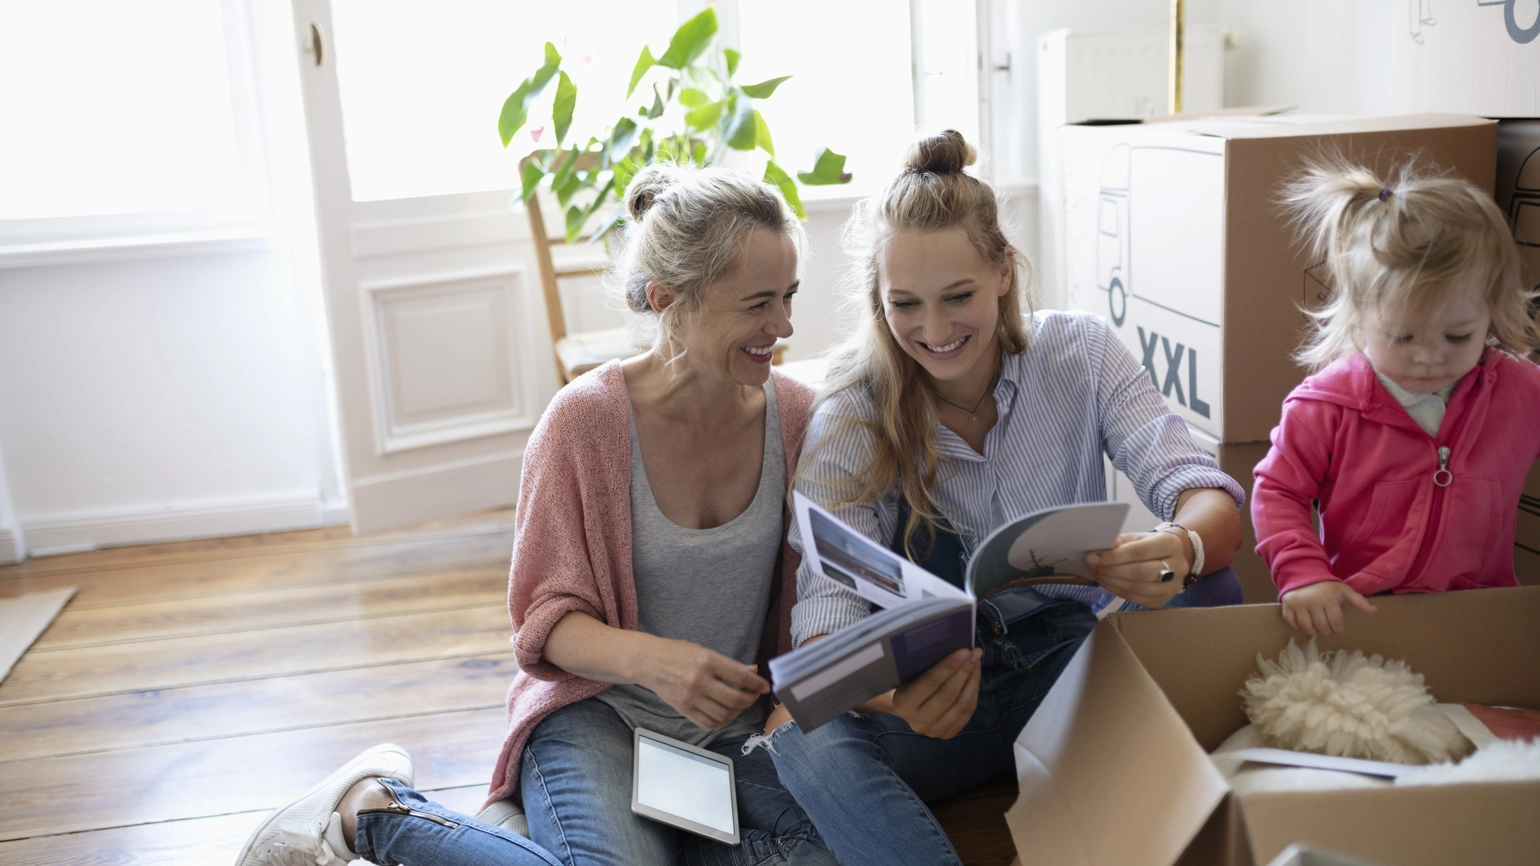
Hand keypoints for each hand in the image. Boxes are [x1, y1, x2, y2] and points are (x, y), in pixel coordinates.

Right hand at [635, 638, 769, 729]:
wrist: (649, 662)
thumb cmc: (678, 653)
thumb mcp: (704, 651)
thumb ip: (729, 664)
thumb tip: (753, 672)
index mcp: (707, 661)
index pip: (740, 677)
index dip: (757, 684)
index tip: (765, 686)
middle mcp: (700, 680)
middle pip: (735, 699)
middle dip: (750, 699)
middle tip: (753, 696)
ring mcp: (691, 697)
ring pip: (724, 714)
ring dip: (738, 711)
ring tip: (740, 704)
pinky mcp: (684, 709)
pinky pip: (709, 723)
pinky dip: (722, 721)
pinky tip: (726, 714)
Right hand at [889, 647, 982, 738]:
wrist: (903, 707)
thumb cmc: (904, 683)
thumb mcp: (907, 673)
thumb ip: (926, 666)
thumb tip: (954, 651)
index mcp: (903, 703)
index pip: (931, 683)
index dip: (949, 666)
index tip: (965, 651)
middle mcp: (918, 721)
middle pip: (948, 695)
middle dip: (964, 671)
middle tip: (975, 654)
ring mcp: (934, 730)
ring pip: (961, 706)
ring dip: (973, 682)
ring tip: (977, 663)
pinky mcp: (947, 734)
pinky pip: (967, 713)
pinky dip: (974, 694)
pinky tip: (975, 678)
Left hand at [1084, 532, 1188, 608]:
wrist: (1170, 557)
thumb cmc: (1149, 545)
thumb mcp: (1136, 538)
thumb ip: (1120, 543)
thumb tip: (1098, 552)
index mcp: (1170, 544)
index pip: (1139, 552)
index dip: (1114, 556)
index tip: (1093, 557)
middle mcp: (1178, 566)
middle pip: (1140, 573)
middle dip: (1112, 571)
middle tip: (1093, 566)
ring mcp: (1173, 587)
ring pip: (1138, 589)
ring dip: (1112, 583)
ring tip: (1097, 574)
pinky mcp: (1164, 601)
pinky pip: (1137, 599)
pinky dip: (1118, 592)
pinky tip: (1107, 583)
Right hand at [1281, 581, 1377, 634]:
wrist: (1303, 575)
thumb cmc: (1327, 586)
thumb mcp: (1344, 591)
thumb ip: (1359, 601)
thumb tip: (1375, 611)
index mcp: (1328, 599)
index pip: (1335, 623)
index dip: (1338, 629)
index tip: (1338, 628)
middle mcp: (1312, 602)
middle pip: (1322, 627)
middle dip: (1327, 631)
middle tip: (1328, 628)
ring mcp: (1298, 605)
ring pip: (1307, 628)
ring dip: (1314, 631)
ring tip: (1318, 628)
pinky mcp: (1287, 606)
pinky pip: (1292, 623)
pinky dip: (1298, 627)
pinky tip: (1305, 624)